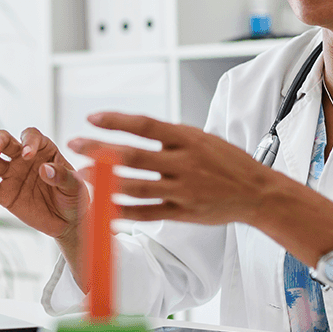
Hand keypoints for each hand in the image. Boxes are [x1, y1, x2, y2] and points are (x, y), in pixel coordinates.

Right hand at [0, 127, 86, 238]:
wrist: (68, 223)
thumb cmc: (76, 199)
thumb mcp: (76, 187)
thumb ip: (62, 176)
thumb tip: (44, 169)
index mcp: (44, 150)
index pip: (31, 136)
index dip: (27, 142)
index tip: (27, 155)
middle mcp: (24, 158)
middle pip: (5, 141)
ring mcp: (11, 174)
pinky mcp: (3, 193)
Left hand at [65, 112, 273, 225]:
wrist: (258, 193)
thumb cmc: (227, 162)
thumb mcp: (201, 139)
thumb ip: (169, 137)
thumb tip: (134, 129)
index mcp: (187, 139)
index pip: (144, 125)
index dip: (115, 121)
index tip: (91, 118)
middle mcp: (184, 163)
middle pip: (133, 155)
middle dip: (99, 150)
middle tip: (74, 144)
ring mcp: (183, 190)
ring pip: (136, 186)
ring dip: (105, 181)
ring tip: (82, 175)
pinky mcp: (184, 213)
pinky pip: (148, 213)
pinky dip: (124, 211)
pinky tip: (104, 208)